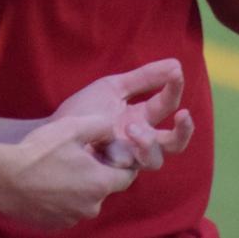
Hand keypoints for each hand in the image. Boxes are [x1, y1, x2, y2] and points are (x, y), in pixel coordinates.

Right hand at [0, 114, 136, 229]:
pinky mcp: (54, 225)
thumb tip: (112, 131)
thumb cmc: (39, 152)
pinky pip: (66, 210)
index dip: (119, 162)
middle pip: (103, 188)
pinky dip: (61, 199)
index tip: (104, 153)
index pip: (127, 176)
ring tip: (56, 170)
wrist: (3, 178)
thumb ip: (101, 126)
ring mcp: (72, 219)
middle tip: (74, 158)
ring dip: (77, 188)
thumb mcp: (73, 127)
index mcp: (100, 183)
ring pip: (84, 200)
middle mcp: (91, 206)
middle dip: (94, 174)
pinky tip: (45, 184)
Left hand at [52, 58, 194, 171]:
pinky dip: (121, 155)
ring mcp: (128, 158)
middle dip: (184, 131)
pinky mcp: (115, 173)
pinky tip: (105, 143)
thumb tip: (177, 64)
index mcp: (141, 117)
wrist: (54, 130)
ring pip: (155, 160)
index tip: (176, 73)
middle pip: (174, 144)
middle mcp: (139, 140)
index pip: (167, 104)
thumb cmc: (84, 109)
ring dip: (148, 143)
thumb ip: (144, 78)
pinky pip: (128, 170)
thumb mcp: (114, 87)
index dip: (174, 89)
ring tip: (131, 128)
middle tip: (182, 115)